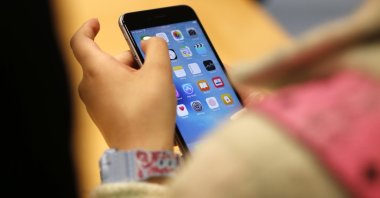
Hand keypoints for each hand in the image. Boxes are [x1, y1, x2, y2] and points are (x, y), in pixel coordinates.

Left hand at [70, 19, 175, 149]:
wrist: (143, 152)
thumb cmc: (148, 113)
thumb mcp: (160, 72)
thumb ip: (157, 48)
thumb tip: (151, 42)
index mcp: (97, 70)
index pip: (81, 41)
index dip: (88, 28)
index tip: (97, 24)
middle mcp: (90, 86)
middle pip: (108, 60)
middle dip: (131, 60)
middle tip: (153, 69)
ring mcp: (94, 103)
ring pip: (112, 77)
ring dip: (133, 76)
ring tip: (154, 89)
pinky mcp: (103, 115)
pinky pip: (113, 93)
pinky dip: (129, 91)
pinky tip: (147, 101)